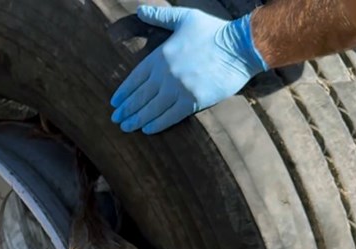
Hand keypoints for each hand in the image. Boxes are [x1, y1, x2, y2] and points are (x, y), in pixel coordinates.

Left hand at [109, 6, 267, 134]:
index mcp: (160, 56)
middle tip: (116, 119)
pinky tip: (147, 129)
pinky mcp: (193, 101)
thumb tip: (140, 10)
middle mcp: (166, 75)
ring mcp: (179, 89)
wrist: (240, 46)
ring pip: (152, 109)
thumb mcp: (184, 18)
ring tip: (127, 127)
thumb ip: (160, 16)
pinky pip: (170, 116)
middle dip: (126, 109)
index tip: (114, 102)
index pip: (135, 78)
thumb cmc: (213, 31)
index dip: (124, 92)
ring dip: (137, 120)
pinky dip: (157, 124)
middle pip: (140, 96)